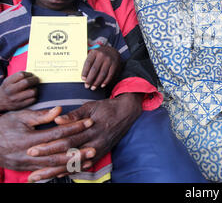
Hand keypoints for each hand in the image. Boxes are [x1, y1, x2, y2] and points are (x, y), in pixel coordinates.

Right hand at [0, 72, 38, 111]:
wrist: (0, 102)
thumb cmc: (7, 90)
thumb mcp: (8, 81)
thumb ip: (17, 77)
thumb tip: (29, 73)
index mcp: (8, 83)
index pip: (21, 75)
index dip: (28, 74)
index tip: (31, 75)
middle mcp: (11, 90)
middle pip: (27, 82)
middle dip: (34, 80)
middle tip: (36, 79)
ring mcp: (16, 98)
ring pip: (32, 91)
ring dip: (35, 89)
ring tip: (33, 88)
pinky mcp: (21, 105)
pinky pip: (33, 99)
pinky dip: (34, 96)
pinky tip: (31, 95)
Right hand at [0, 107, 94, 181]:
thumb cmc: (3, 125)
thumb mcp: (20, 116)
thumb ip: (41, 115)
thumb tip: (60, 110)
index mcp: (28, 138)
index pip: (57, 133)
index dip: (74, 127)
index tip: (89, 122)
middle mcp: (28, 154)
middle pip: (57, 154)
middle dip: (77, 152)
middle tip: (94, 149)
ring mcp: (26, 164)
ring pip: (53, 166)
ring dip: (71, 164)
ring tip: (87, 160)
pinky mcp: (26, 169)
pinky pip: (46, 172)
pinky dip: (60, 171)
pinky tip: (73, 169)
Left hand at [25, 94, 142, 181]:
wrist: (127, 113)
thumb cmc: (107, 108)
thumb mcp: (91, 107)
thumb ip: (74, 115)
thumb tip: (57, 119)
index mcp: (91, 130)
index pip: (66, 140)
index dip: (49, 146)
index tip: (33, 150)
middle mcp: (95, 143)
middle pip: (68, 156)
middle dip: (48, 162)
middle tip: (32, 168)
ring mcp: (98, 150)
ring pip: (75, 165)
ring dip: (56, 172)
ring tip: (40, 176)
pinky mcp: (100, 154)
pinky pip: (83, 166)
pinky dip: (70, 171)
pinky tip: (58, 175)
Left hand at [82, 46, 121, 90]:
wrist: (113, 50)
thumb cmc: (100, 54)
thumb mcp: (93, 53)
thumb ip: (89, 61)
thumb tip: (84, 75)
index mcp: (95, 52)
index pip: (88, 63)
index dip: (85, 72)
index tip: (83, 79)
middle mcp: (102, 55)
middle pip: (94, 69)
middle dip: (90, 79)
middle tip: (87, 86)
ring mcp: (109, 60)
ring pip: (102, 73)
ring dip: (97, 82)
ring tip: (93, 88)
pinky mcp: (115, 65)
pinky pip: (110, 75)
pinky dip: (106, 81)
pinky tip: (102, 85)